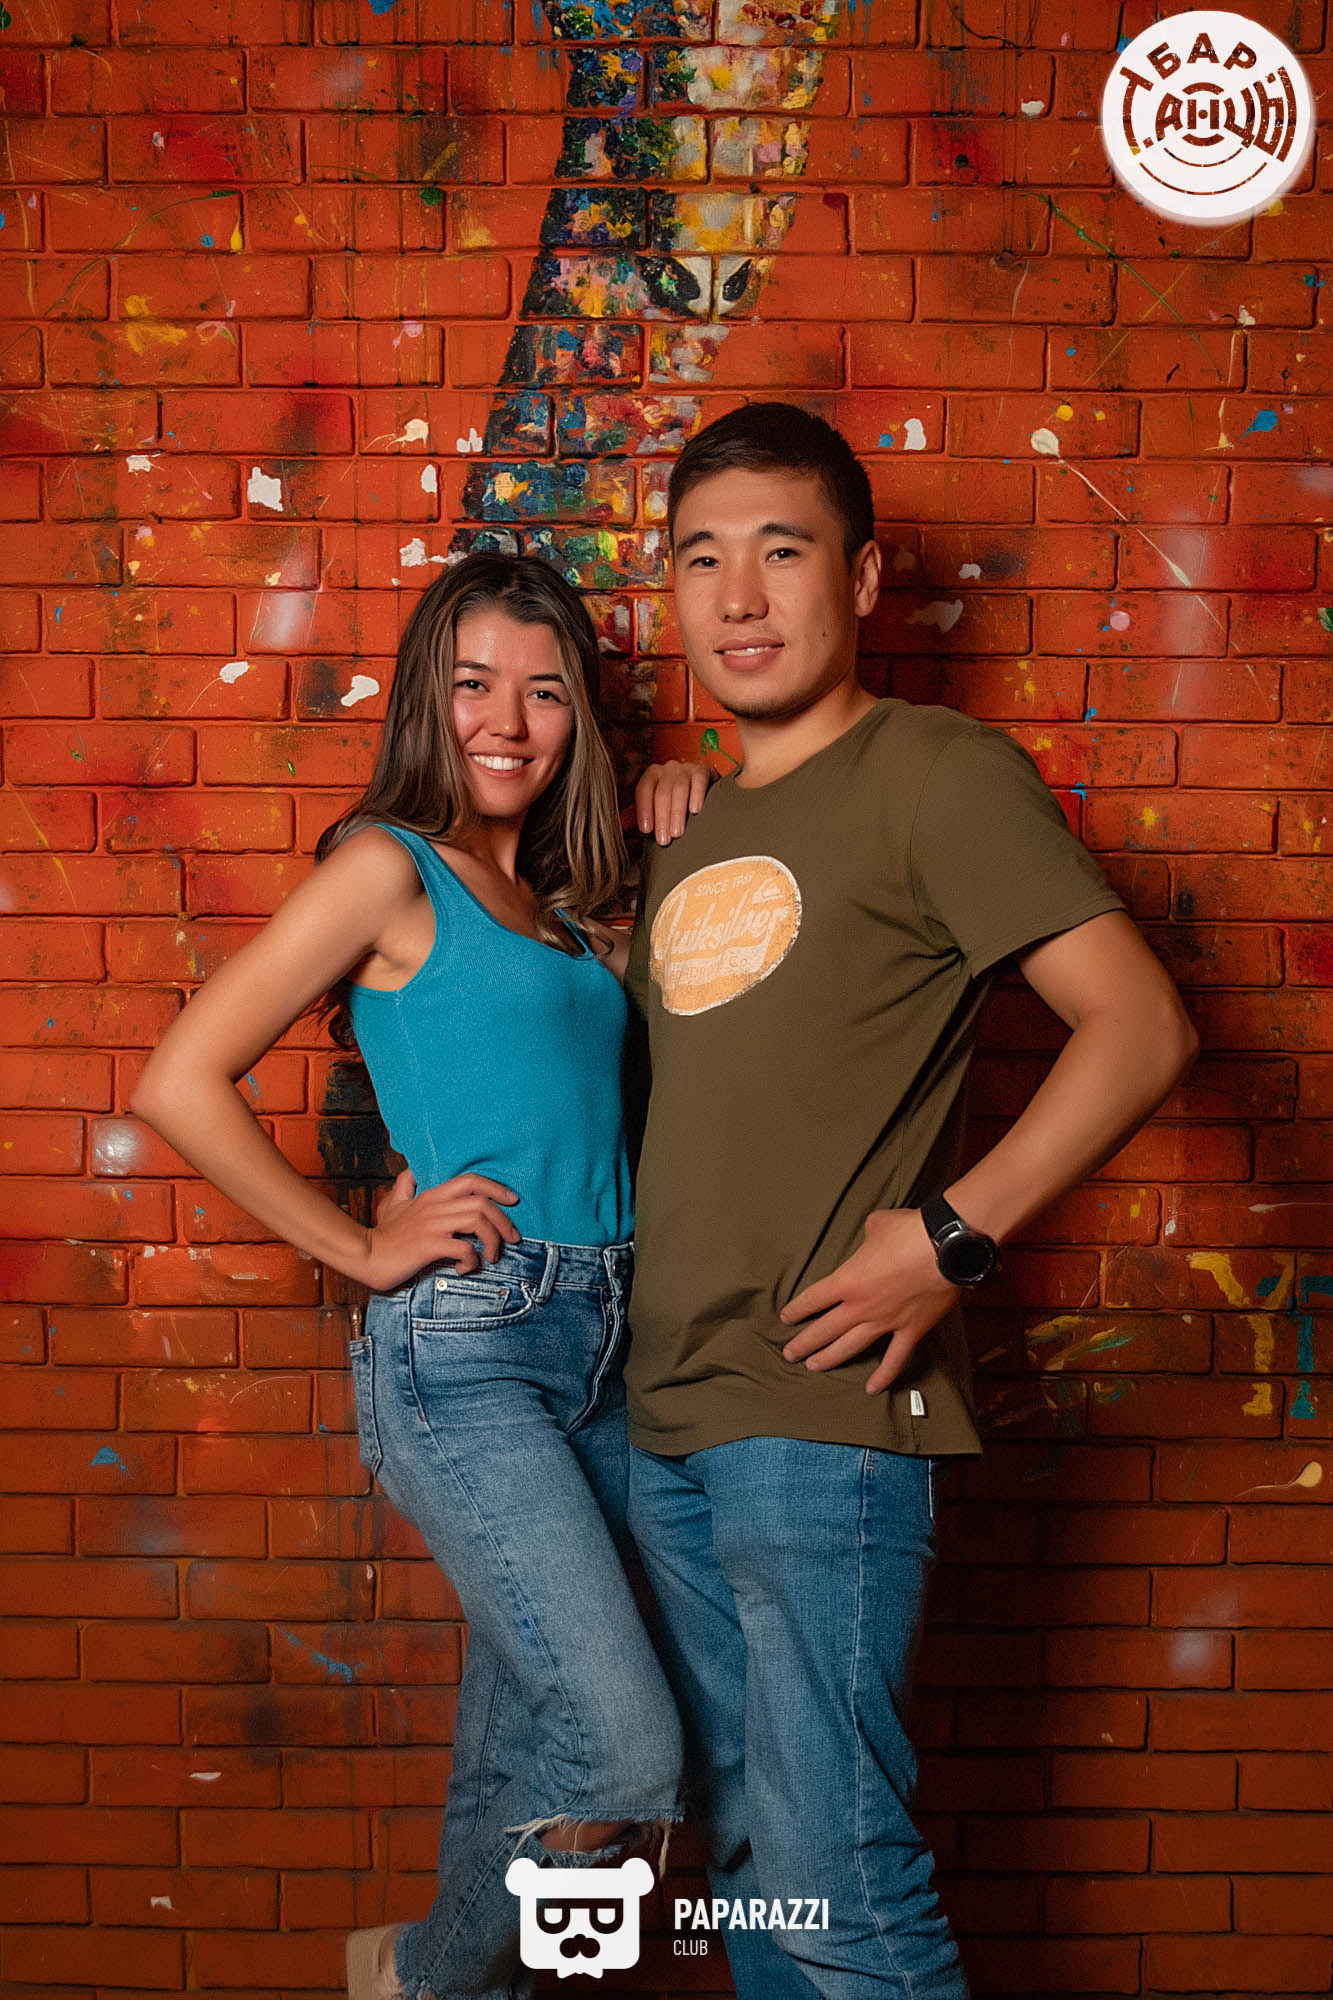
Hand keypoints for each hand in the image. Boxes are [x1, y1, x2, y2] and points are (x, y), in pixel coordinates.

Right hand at [360, 1171, 519, 1289]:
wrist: (366, 1256)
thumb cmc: (384, 1234)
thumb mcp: (393, 1203)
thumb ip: (405, 1186)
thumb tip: (411, 1172)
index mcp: (432, 1195)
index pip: (471, 1180)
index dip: (497, 1188)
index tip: (512, 1201)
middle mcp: (435, 1206)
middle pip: (482, 1202)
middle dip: (504, 1221)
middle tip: (512, 1238)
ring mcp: (432, 1225)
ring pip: (478, 1221)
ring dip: (493, 1240)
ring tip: (492, 1256)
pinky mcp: (429, 1246)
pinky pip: (464, 1249)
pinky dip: (472, 1260)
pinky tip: (465, 1268)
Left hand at [634, 759, 712, 845]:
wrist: (705, 789)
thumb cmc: (676, 801)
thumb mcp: (656, 806)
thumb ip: (638, 814)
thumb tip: (621, 824)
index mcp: (652, 775)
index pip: (644, 789)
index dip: (643, 810)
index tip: (646, 830)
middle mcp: (668, 769)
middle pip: (662, 792)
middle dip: (661, 818)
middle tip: (663, 839)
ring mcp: (686, 768)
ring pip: (679, 789)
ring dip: (677, 813)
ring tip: (677, 832)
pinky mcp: (704, 771)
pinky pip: (699, 781)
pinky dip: (696, 796)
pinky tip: (695, 810)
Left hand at [778, 1208, 960, 1394]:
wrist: (946, 1247)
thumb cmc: (909, 1231)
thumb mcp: (877, 1225)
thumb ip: (867, 1238)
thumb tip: (872, 1239)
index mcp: (847, 1280)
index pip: (813, 1299)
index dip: (797, 1309)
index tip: (786, 1317)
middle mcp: (861, 1306)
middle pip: (824, 1329)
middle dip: (804, 1343)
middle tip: (789, 1354)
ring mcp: (885, 1321)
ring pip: (850, 1347)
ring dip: (829, 1359)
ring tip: (813, 1367)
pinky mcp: (911, 1330)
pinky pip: (894, 1359)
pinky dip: (884, 1376)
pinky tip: (872, 1389)